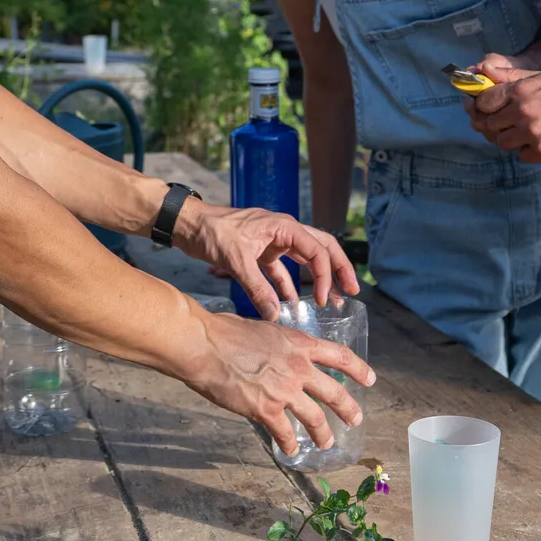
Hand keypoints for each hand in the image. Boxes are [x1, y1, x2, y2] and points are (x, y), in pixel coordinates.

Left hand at [173, 200, 360, 319]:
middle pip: (322, 249)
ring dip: (318, 279)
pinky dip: (290, 287)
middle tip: (352, 291)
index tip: (325, 300)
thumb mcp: (237, 261)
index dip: (326, 276)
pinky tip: (292, 305)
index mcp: (284, 227)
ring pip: (305, 259)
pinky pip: (283, 271)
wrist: (189, 225)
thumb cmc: (212, 232)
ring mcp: (273, 241)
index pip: (318, 250)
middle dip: (339, 269)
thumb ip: (258, 289)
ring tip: (330, 301)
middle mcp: (284, 232)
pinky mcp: (261, 252)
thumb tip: (276, 316)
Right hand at [179, 309, 375, 453]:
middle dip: (349, 409)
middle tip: (356, 419)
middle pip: (335, 392)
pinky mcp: (266, 410)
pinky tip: (291, 450)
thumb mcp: (264, 328)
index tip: (370, 379)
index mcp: (299, 343)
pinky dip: (290, 444)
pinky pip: (285, 433)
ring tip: (327, 443)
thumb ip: (278, 342)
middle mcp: (299, 367)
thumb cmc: (225, 332)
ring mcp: (284, 390)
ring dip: (323, 433)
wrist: (205, 346)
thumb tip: (276, 348)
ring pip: (315, 418)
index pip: (340, 356)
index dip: (359, 369)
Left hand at [466, 62, 540, 162]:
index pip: (483, 101)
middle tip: (510, 122)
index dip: (482, 106)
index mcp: (520, 91)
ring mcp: (532, 133)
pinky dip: (527, 150)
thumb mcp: (540, 76)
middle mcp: (523, 112)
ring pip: (502, 142)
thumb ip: (509, 75)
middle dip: (496, 124)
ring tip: (525, 132)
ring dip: (510, 139)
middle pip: (489, 124)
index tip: (489, 109)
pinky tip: (539, 141)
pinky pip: (521, 155)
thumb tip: (481, 69)